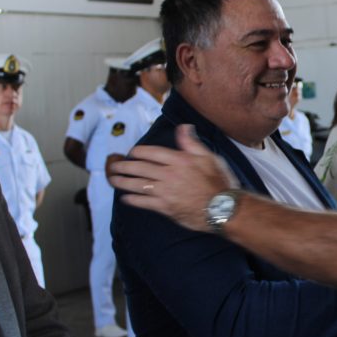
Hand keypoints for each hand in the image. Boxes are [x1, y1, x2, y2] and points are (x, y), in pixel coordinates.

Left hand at [108, 124, 238, 231]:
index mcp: (178, 160)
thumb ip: (191, 143)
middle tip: (114, 166)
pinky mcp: (164, 207)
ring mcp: (164, 192)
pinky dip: (132, 200)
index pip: (150, 152)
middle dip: (124, 166)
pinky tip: (125, 198)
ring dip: (122, 182)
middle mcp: (168, 174)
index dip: (137, 152)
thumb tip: (183, 127)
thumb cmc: (219, 182)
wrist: (223, 208)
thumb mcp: (209, 157)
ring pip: (137, 184)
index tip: (131, 153)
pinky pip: (143, 202)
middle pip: (139, 168)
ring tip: (113, 180)